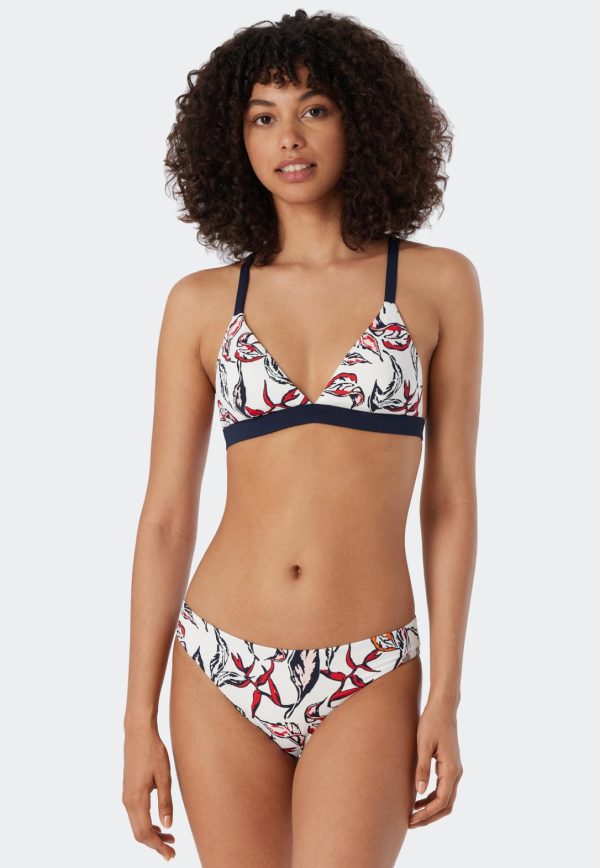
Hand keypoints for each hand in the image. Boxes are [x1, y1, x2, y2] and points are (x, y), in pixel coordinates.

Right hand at [122, 724, 175, 860]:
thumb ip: (165, 802)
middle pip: (139, 833)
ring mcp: (126, 796)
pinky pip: (135, 815)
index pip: (145, 833)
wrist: (138, 733)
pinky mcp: (128, 790)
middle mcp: (128, 801)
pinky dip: (146, 823)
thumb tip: (168, 826)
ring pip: (136, 825)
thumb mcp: (164, 777)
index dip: (158, 846)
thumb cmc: (153, 752)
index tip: (170, 855)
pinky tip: (159, 822)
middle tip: (172, 850)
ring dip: (152, 834)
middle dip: (155, 844)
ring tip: (170, 837)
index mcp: (136, 800)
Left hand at [409, 697, 462, 827]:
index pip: (441, 802)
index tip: (411, 820)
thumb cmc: (431, 723)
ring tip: (412, 814)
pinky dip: (432, 798)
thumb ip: (422, 768)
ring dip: (431, 809)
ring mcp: (455, 770)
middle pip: (446, 805)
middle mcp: (456, 772)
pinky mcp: (450, 766)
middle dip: (429, 817)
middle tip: (410, 823)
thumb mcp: (423, 744)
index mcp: (451, 769)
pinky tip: (418, 798)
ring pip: (446, 799)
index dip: (426, 814)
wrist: (443, 708)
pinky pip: (444, 789)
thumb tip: (418, 792)